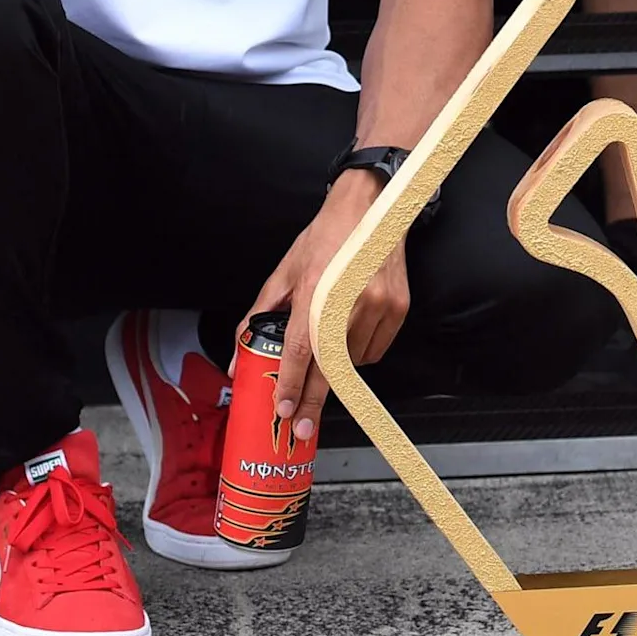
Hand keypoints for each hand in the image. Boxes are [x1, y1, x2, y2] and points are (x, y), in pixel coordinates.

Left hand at [246, 172, 407, 446]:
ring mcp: (377, 306)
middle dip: (312, 402)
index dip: (290, 385)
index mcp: (313, 292)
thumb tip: (239, 352)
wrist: (369, 208)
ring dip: (335, 366)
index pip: (299, 351)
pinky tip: (349, 332)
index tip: (283, 410)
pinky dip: (358, 353)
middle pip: (327, 368)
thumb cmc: (324, 238)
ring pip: (351, 361)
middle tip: (301, 428)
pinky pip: (373, 350)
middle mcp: (347, 301)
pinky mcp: (397, 308)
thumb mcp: (284, 272)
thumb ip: (259, 315)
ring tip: (328, 342)